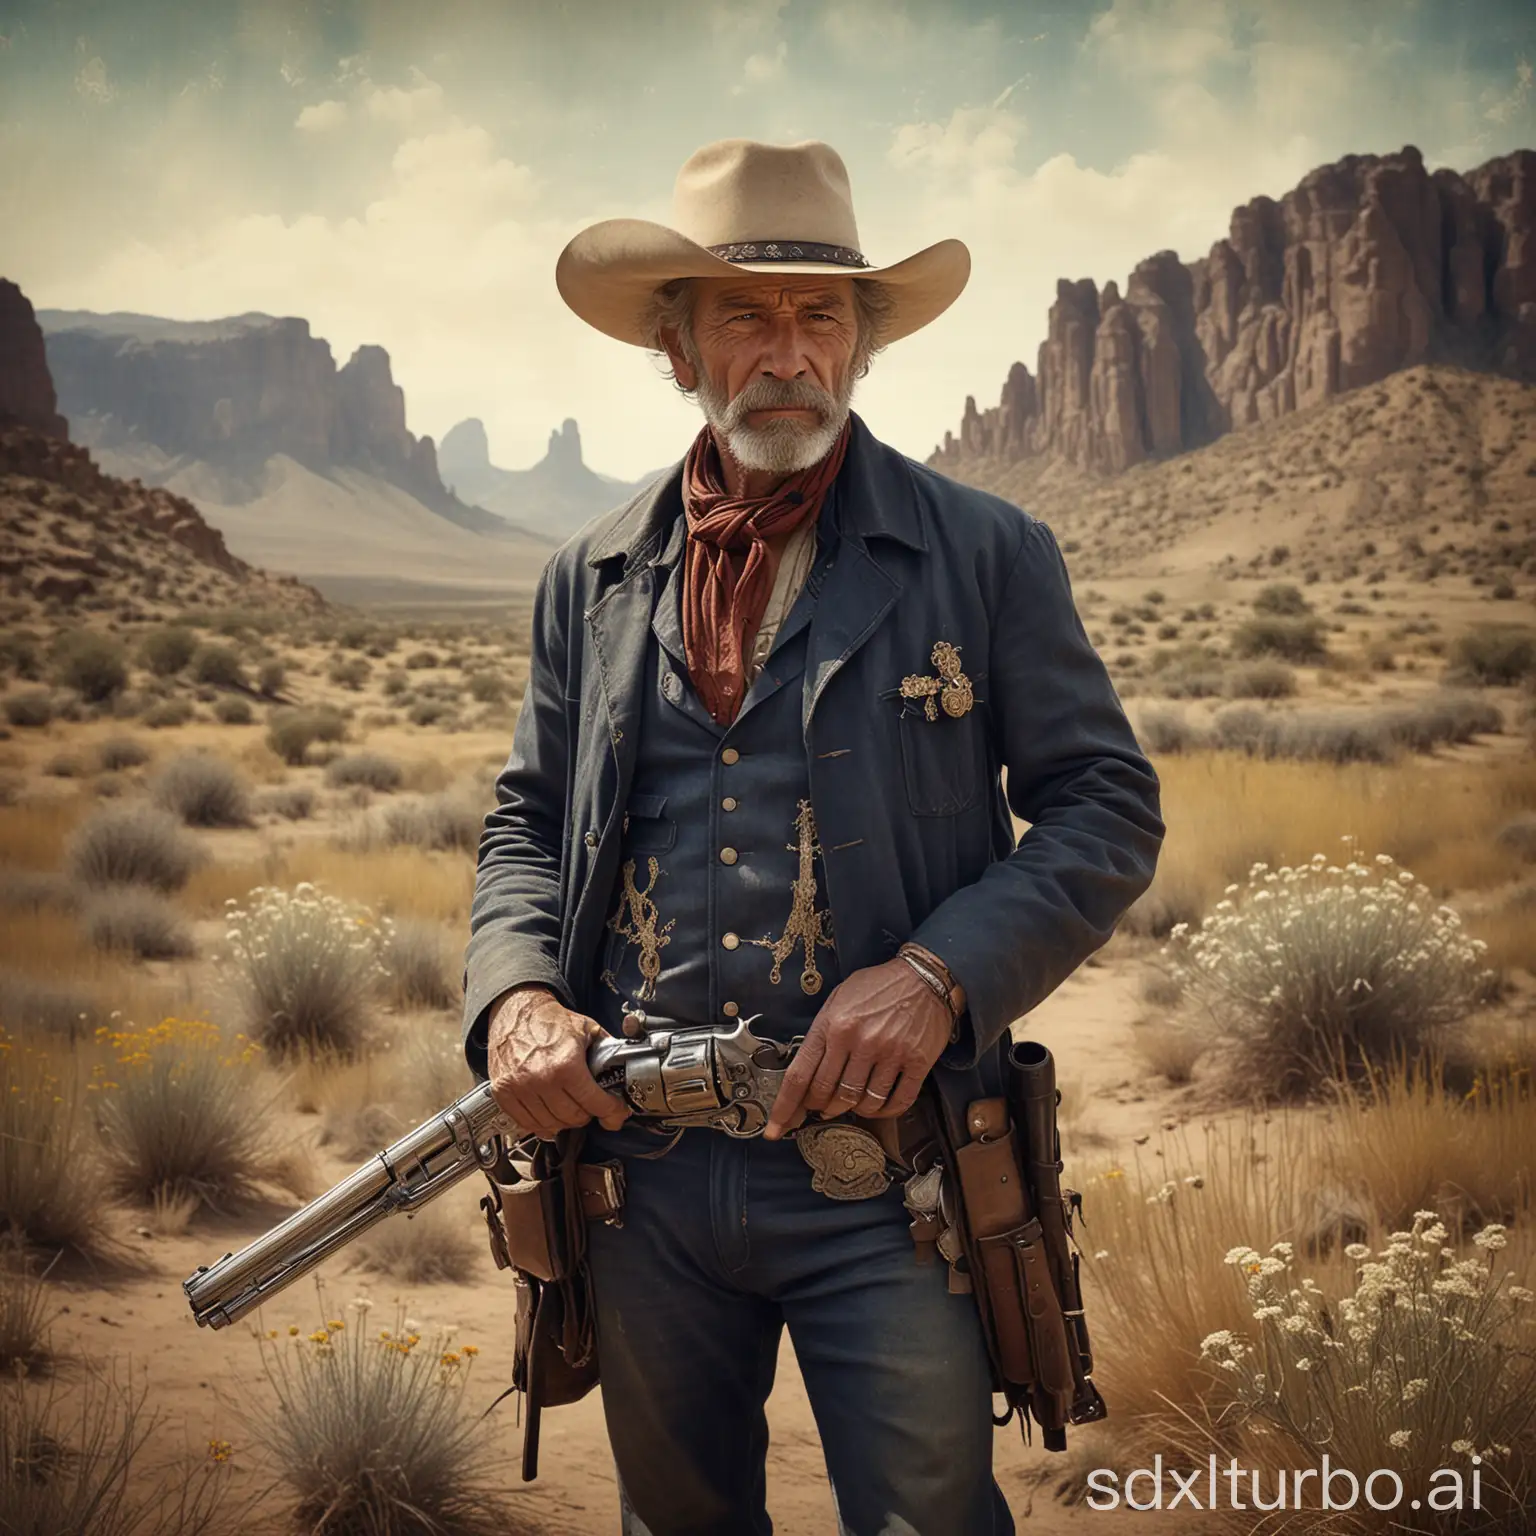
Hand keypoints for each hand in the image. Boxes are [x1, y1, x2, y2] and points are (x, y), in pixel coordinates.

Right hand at [486, 986, 629, 1140]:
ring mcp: (520, 1089)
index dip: (612, 1112)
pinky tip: (550, 1115)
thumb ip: (608, 1050)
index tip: (616, 1113)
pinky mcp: (503, 1093)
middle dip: (589, 1114)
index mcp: (566, 1064)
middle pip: (574, 1118)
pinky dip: (542, 1125)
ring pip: (551, 1125)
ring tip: (571, 1109)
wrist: (516, 1010)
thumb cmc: (550, 1020)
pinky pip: (527, 1124)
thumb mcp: (587, 1029)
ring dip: (566, 1122)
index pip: (595, 1103)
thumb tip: (624, 1068)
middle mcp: (542, 1080)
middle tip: (591, 1106)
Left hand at [763, 958, 954, 1138]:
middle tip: (820, 1108)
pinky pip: (896, 1102)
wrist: (925, 976)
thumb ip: (822, 1031)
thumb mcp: (838, 998)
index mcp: (833, 1024)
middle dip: (819, 1108)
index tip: (775, 1129)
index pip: (801, 1076)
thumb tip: (806, 1070)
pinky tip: (878, 1106)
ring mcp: (888, 1053)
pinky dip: (883, 1111)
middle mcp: (858, 1040)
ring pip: (861, 1102)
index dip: (785, 1108)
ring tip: (850, 1104)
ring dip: (852, 1110)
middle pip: (828, 1094)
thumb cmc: (878, 986)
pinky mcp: (916, 1062)